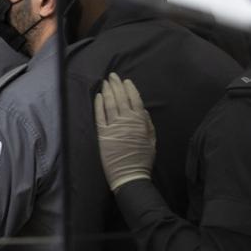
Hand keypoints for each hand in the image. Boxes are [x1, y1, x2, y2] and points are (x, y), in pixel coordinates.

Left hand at [93, 72, 155, 191]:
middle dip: (116, 85)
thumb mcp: (152, 140)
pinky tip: (98, 96)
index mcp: (140, 121)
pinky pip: (99, 116)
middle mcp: (126, 121)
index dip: (129, 88)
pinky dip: (98, 104)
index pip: (134, 99)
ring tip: (105, 82)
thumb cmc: (143, 158)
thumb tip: (142, 110)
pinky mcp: (103, 134)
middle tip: (112, 76)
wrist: (130, 174)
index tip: (125, 81)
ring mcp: (113, 126)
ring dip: (107, 91)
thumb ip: (147, 123)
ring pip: (109, 104)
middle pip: (120, 98)